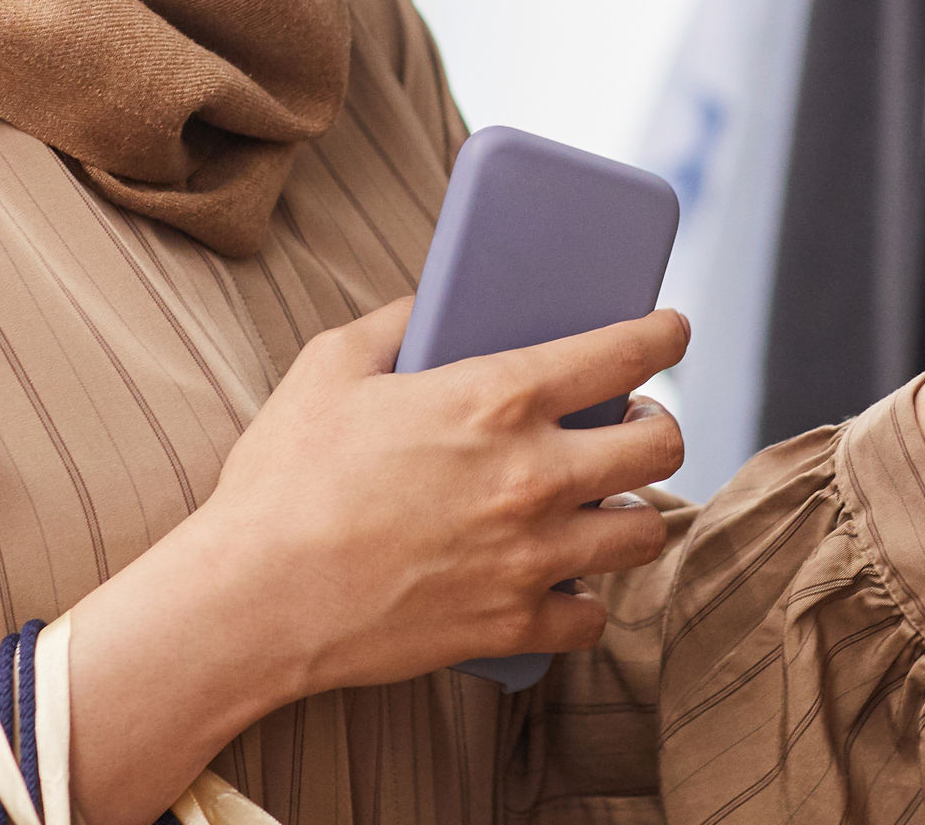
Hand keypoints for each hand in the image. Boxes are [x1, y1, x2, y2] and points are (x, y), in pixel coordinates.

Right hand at [64, 299, 687, 821]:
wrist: (253, 599)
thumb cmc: (283, 480)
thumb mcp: (330, 367)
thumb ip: (395, 323)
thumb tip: (430, 300)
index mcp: (497, 398)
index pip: (622, 351)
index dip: (664, 334)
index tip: (671, 330)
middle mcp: (535, 475)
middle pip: (661, 445)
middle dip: (660, 427)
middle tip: (635, 424)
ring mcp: (532, 556)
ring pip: (645, 533)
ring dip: (633, 513)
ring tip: (608, 505)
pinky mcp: (513, 624)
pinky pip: (592, 617)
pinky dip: (584, 601)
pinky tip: (564, 585)